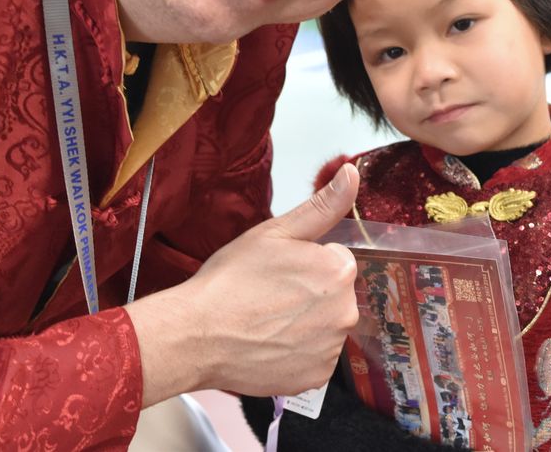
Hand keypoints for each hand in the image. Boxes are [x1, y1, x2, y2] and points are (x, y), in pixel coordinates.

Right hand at [127, 163, 360, 402]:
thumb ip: (322, 205)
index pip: (335, 259)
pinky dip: (296, 353)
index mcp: (338, 271)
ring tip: (265, 321)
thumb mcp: (275, 232)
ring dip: (304, 324)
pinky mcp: (315, 377)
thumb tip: (352, 173)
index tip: (279, 270)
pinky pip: (314, 357)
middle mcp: (345, 312)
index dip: (306, 263)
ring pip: (324, 326)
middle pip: (334, 295)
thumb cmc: (231, 280)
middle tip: (270, 295)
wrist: (198, 335)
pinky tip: (269, 344)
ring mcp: (331, 349)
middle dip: (309, 293)